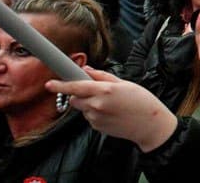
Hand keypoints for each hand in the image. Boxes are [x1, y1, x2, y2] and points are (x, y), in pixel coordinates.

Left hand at [47, 68, 176, 152]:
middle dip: (79, 93)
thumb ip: (103, 77)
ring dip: (89, 103)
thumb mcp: (125, 83)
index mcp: (104, 90)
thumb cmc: (142, 102)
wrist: (149, 125)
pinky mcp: (96, 127)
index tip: (50, 84)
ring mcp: (95, 118)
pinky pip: (89, 117)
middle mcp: (97, 105)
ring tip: (110, 103)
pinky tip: (111, 112)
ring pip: (82, 107)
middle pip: (75, 98)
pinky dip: (95, 113)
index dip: (61, 85)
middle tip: (95, 91)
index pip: (76, 86)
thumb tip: (87, 70)